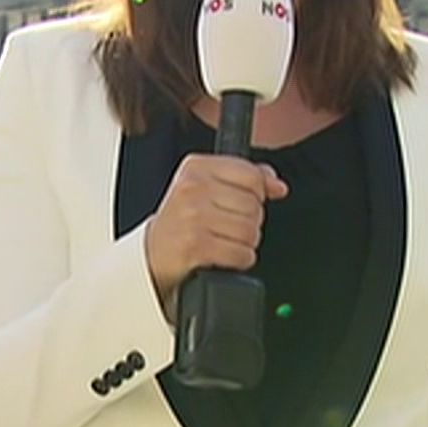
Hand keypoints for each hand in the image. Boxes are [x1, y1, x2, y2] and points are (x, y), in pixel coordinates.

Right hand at [143, 154, 289, 306]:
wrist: (150, 254)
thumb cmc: (181, 221)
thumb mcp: (207, 187)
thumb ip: (245, 177)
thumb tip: (277, 184)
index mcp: (196, 167)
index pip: (251, 175)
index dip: (257, 193)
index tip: (246, 202)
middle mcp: (192, 188)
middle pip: (253, 205)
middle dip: (249, 221)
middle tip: (228, 226)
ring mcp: (193, 217)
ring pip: (250, 230)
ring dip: (245, 243)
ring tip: (225, 241)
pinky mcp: (195, 245)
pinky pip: (240, 253)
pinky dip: (239, 260)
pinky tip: (224, 256)